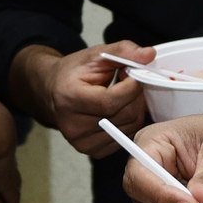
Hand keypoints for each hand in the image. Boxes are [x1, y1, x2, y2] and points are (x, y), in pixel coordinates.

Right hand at [11, 41, 151, 155]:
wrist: (53, 91)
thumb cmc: (74, 72)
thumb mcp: (96, 54)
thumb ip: (123, 51)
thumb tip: (149, 54)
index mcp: (70, 98)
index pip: (111, 101)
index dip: (131, 86)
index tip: (131, 73)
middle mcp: (73, 125)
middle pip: (124, 115)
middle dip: (135, 95)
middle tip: (128, 82)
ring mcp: (82, 142)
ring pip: (130, 127)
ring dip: (134, 108)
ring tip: (121, 94)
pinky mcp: (92, 151)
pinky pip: (126, 137)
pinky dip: (129, 122)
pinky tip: (119, 109)